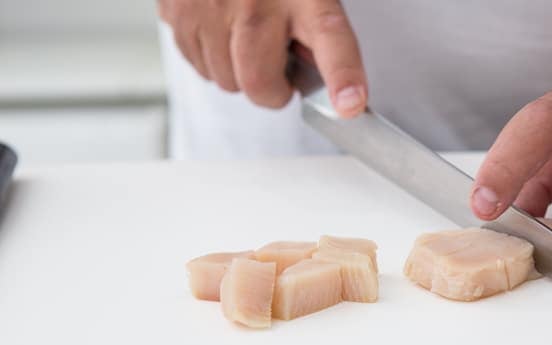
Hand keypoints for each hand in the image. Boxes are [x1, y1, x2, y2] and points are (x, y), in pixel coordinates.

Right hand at [158, 0, 366, 116]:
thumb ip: (316, 29)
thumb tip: (313, 74)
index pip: (330, 40)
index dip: (342, 76)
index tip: (349, 103)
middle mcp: (256, 0)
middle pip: (259, 82)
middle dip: (272, 91)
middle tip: (280, 73)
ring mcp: (212, 5)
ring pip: (225, 80)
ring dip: (239, 74)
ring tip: (248, 40)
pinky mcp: (178, 11)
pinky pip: (198, 65)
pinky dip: (212, 59)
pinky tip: (223, 32)